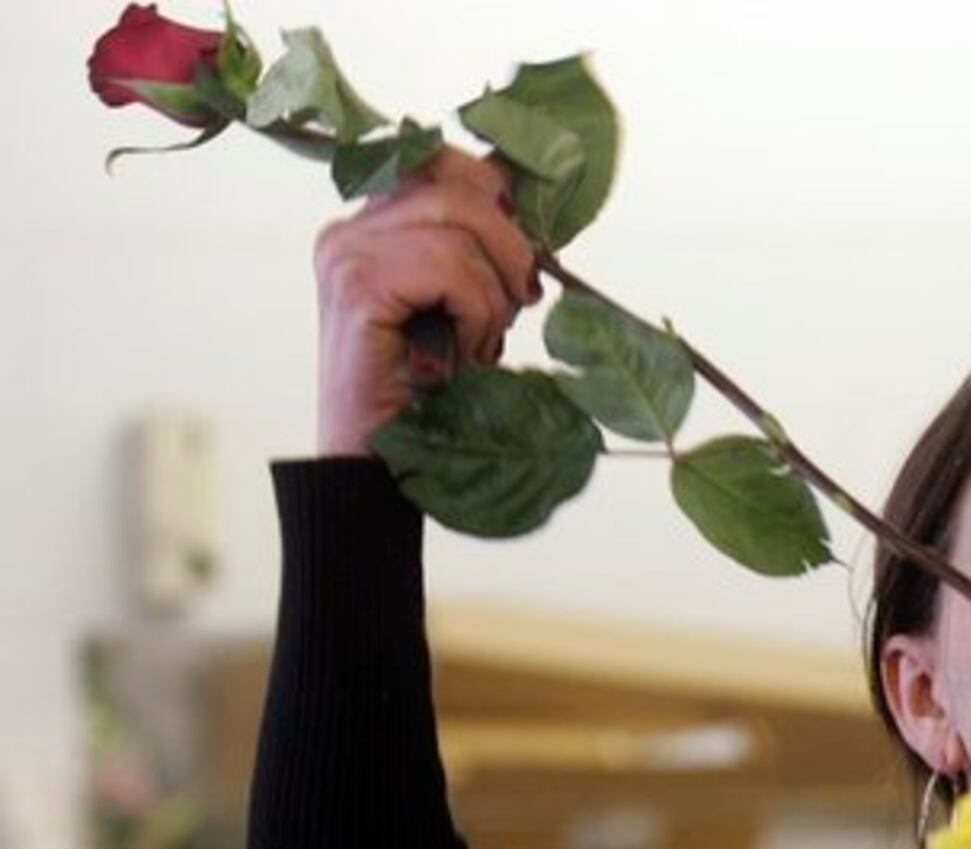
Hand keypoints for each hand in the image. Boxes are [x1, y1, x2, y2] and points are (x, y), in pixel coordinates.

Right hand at [311, 148, 540, 456]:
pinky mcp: (359, 285)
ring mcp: (347, 254)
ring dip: (493, 293)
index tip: (521, 250)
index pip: (441, 163)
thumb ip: (476, 250)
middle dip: (509, 246)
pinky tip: (462, 354)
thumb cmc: (426, 390)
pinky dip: (477, 316)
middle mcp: (349, 231)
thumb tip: (522, 198)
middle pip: (458, 188)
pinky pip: (452, 270)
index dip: (495, 192)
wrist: (378, 461)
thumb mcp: (459, 304)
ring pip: (460, 230)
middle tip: (522, 301)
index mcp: (369, 227)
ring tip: (481, 340)